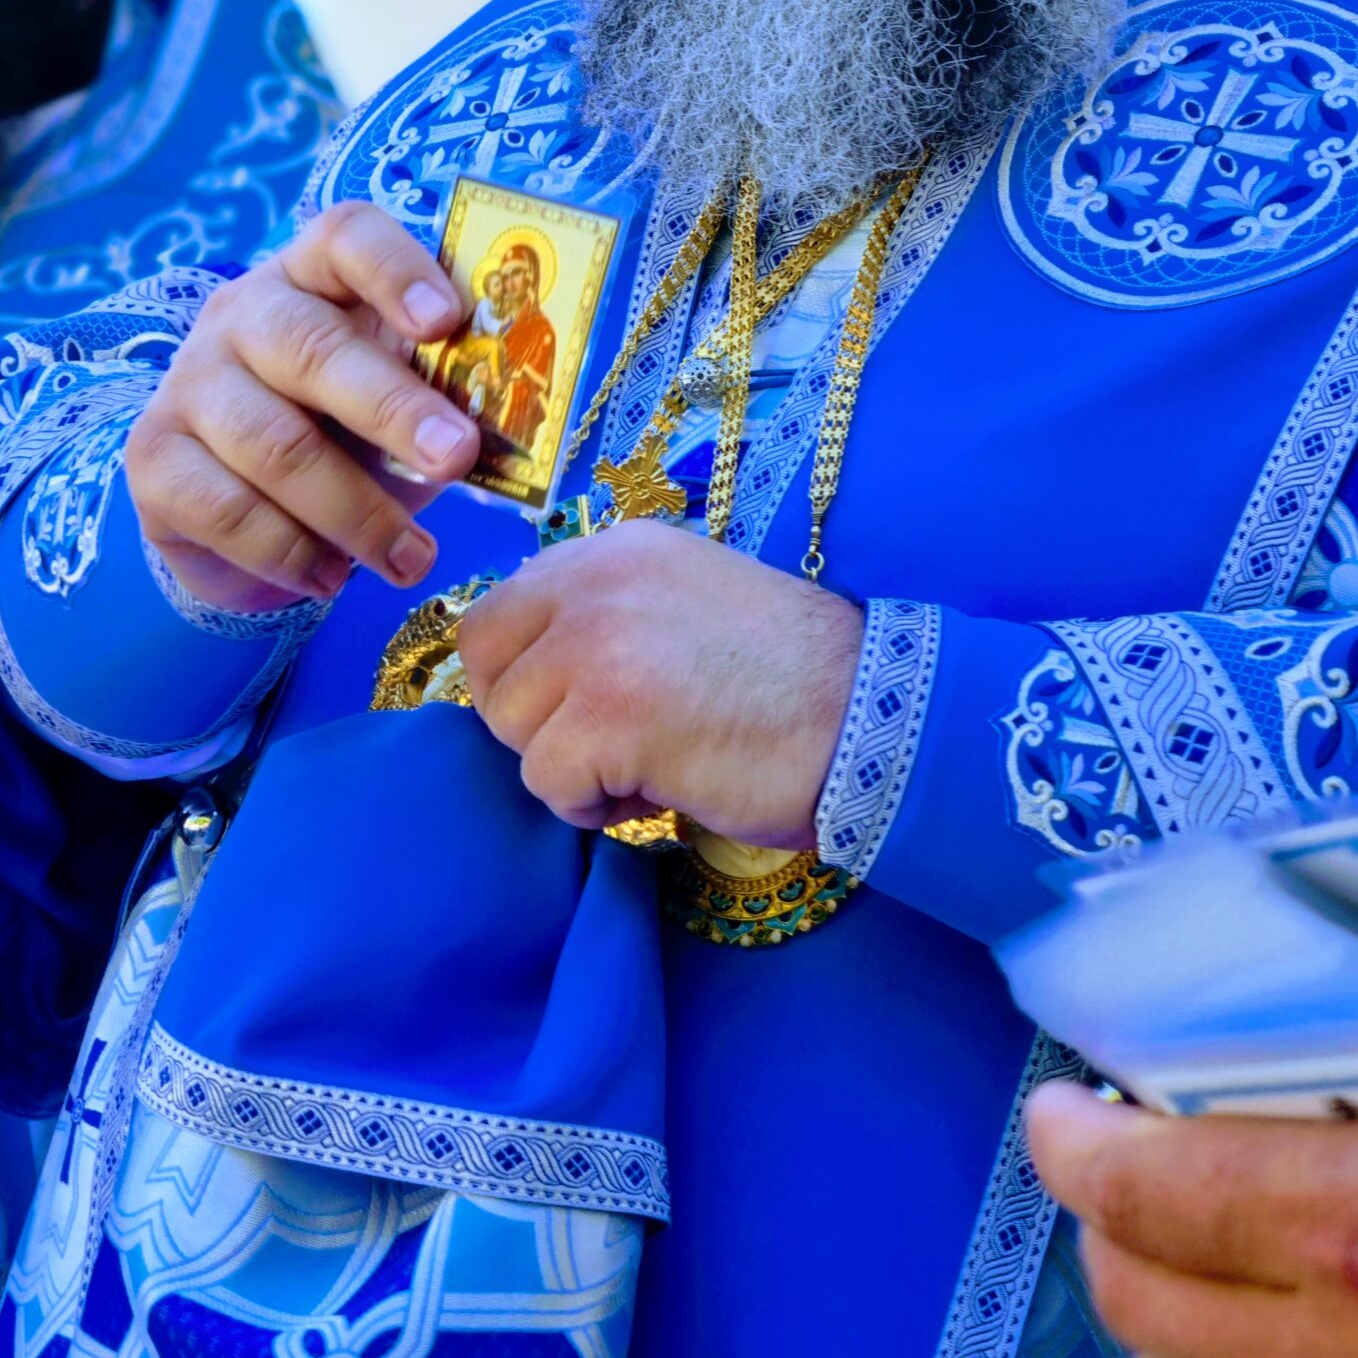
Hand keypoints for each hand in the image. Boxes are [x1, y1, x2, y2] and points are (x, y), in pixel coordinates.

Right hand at [125, 205, 479, 615]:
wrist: (242, 519)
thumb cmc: (347, 439)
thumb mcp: (402, 405)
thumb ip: (444, 394)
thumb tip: (518, 421)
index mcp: (315, 276)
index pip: (346, 238)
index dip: (395, 270)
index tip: (446, 320)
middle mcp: (242, 314)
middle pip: (311, 346)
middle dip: (392, 408)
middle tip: (456, 460)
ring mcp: (189, 383)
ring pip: (274, 444)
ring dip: (356, 512)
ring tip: (411, 560)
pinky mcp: (152, 459)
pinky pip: (228, 510)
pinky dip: (292, 554)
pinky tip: (333, 579)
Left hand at [456, 521, 863, 841]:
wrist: (871, 716)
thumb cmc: (793, 679)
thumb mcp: (689, 605)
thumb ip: (611, 616)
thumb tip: (535, 671)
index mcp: (616, 550)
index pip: (497, 611)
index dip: (519, 676)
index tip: (569, 710)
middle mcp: (596, 581)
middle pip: (487, 668)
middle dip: (530, 721)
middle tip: (599, 746)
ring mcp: (596, 645)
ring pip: (514, 731)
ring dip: (569, 768)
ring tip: (646, 768)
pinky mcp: (607, 716)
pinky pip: (549, 784)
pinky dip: (594, 807)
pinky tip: (658, 792)